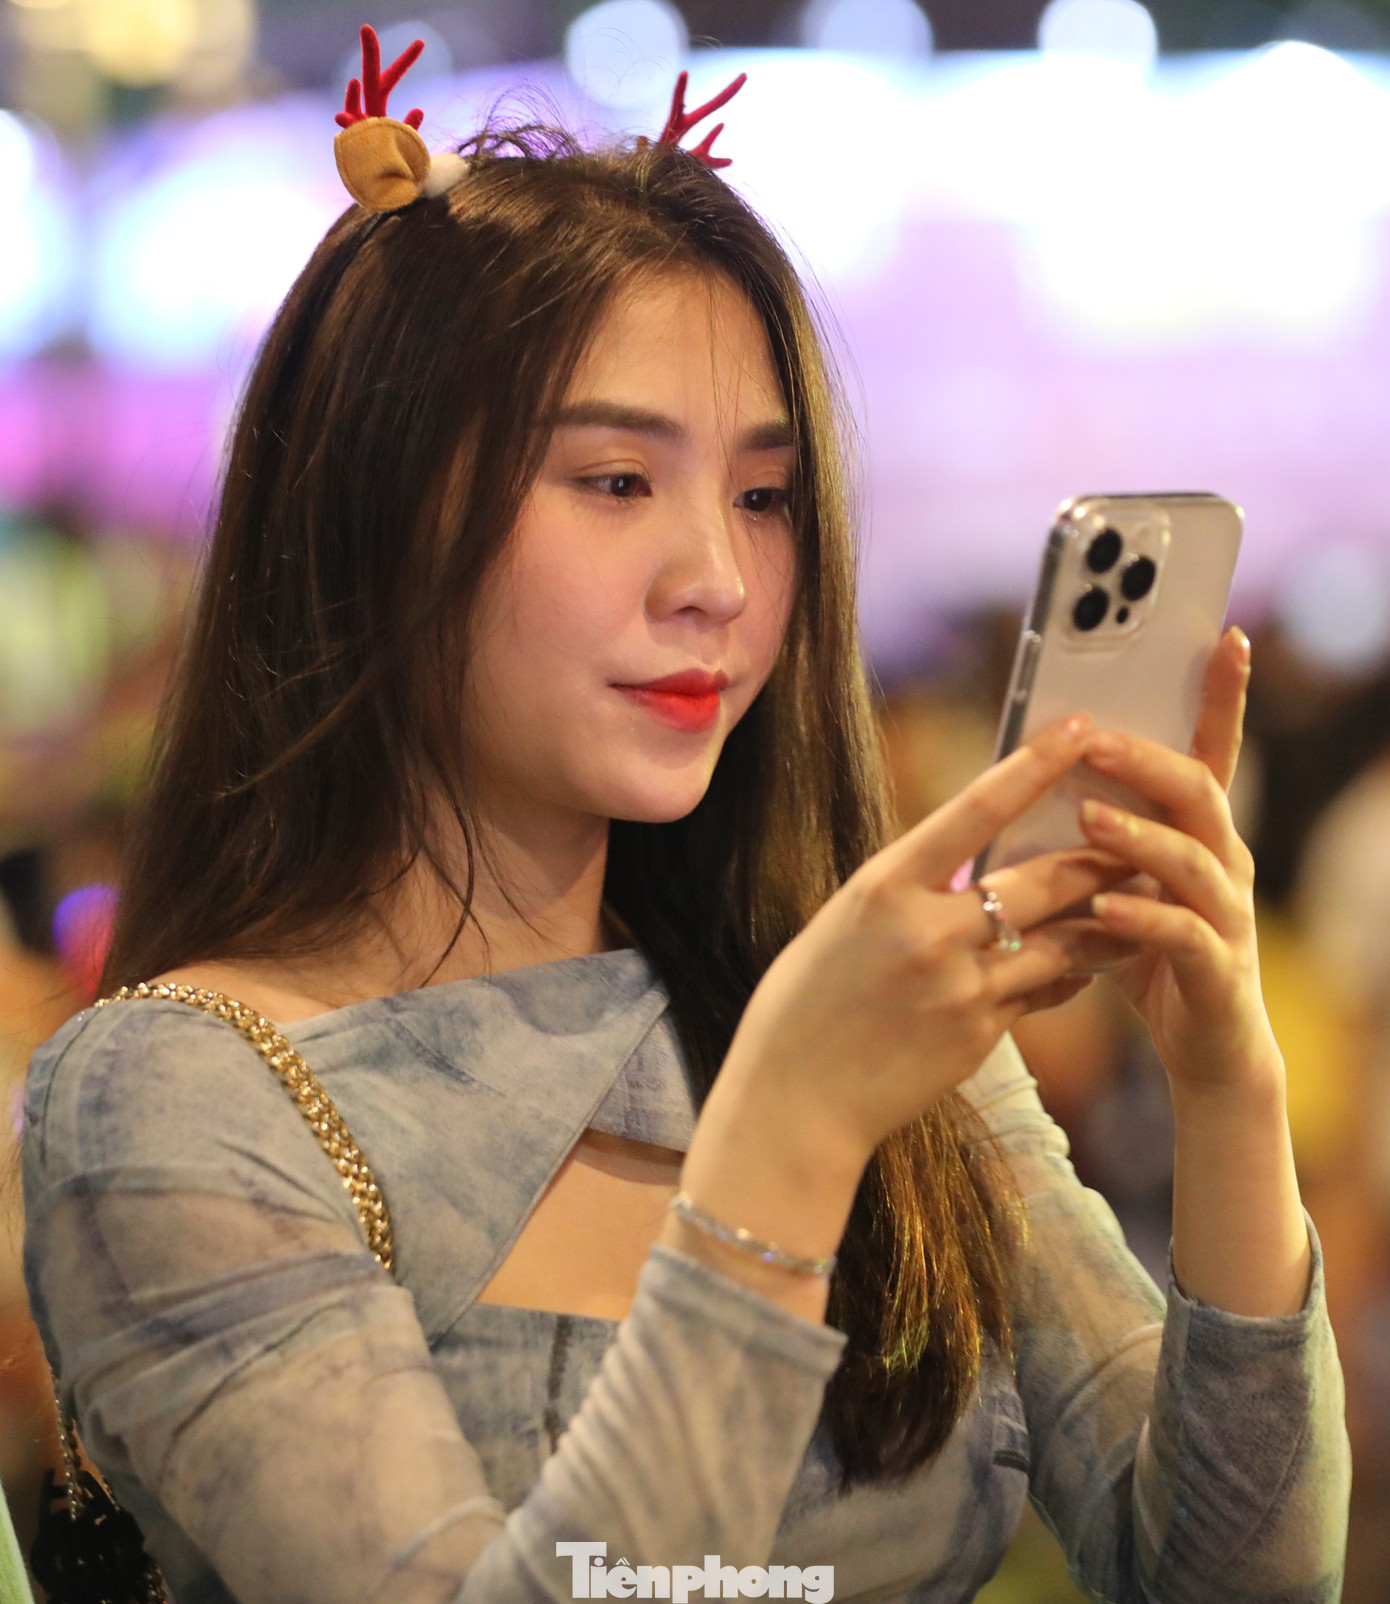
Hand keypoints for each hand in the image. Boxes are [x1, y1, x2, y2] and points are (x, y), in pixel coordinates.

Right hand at [714, 713, 1131, 1169]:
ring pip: (1063, 938)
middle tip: (1143, 827)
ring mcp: (960, 987)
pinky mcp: (980, 1035)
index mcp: (883, 887)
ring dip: (1106, 915)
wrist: (792, 1101)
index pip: (975, 809)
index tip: (1080, 728)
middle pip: (1042, 878)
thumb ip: (909, 892)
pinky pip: (1046, 992)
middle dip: (1100, 852)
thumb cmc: (805, 1003)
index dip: (1035, 765)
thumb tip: (968, 866)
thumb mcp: (845, 923)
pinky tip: (1088, 961)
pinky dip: (1070, 970)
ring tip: (1143, 892)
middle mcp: (928, 931)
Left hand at [1077, 627, 1280, 1093]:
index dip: (1223, 695)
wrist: (1205, 1050)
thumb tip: (1023, 781)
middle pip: (1195, 791)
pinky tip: (1101, 908)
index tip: (1225, 635)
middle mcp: (1224, 862)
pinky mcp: (1218, 970)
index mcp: (1198, 833)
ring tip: (1087, 817)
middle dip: (1144, 758)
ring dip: (1138, 834)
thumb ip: (1086, 837)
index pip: (1211, 750)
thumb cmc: (1147, 955)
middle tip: (1089, 737)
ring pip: (1193, 858)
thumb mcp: (1115, 883)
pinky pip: (1184, 934)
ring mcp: (1227, 915)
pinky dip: (1141, 918)